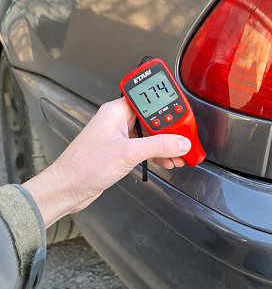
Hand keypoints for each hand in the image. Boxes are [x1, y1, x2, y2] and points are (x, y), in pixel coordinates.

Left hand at [22, 98, 190, 227]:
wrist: (68, 188)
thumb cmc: (84, 166)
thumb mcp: (128, 153)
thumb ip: (158, 146)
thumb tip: (180, 142)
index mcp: (116, 111)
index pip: (148, 100)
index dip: (167, 106)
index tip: (183, 114)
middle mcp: (117, 121)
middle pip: (152, 119)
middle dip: (169, 130)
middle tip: (185, 138)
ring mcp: (119, 136)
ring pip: (149, 135)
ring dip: (165, 145)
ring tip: (180, 154)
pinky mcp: (119, 151)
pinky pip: (143, 148)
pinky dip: (156, 154)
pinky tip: (166, 161)